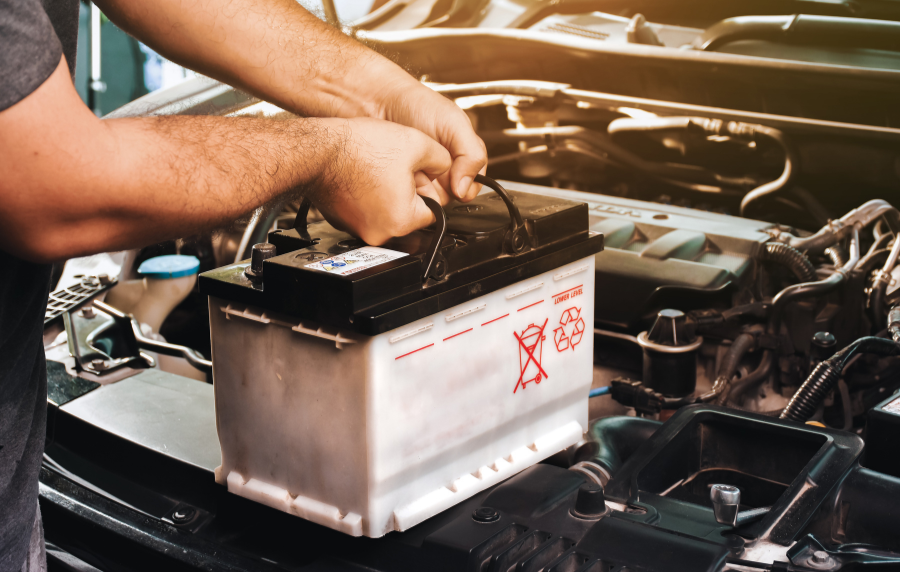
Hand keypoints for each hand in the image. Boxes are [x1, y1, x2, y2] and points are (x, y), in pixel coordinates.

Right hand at [311, 117, 452, 245]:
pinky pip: (366, 212)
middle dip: (409, 193)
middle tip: (397, 170)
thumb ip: (443, 159)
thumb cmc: (358, 149)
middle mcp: (380, 233)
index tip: (421, 176)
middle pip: (410, 215)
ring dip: (388, 194)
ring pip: (388, 213)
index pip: (434, 212)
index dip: (430, 189)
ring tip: (378, 170)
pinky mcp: (343, 222)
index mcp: (402, 220)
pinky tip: (363, 176)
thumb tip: (447, 167)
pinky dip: (368, 197)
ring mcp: (358, 230)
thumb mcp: (417, 144)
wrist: (317, 149)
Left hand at [379, 82, 486, 202]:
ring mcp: (424, 177)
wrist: (379, 103)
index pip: (473, 185)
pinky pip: (409, 197)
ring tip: (414, 169)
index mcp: (463, 156)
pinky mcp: (404, 183)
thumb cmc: (417, 106)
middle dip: (440, 187)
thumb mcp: (455, 124)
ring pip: (431, 199)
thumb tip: (466, 188)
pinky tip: (400, 173)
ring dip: (422, 188)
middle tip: (429, 169)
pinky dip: (405, 188)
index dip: (465, 187)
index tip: (454, 181)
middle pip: (451, 196)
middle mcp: (445, 169)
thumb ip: (471, 154)